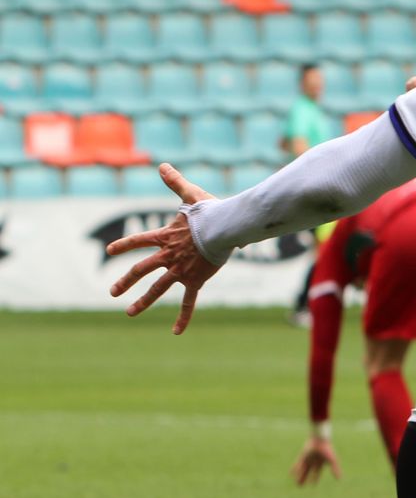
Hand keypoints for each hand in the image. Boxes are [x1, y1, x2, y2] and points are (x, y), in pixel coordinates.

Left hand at [105, 164, 220, 333]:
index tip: (109, 250)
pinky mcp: (195, 280)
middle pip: (140, 270)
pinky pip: (188, 302)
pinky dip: (182, 318)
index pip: (137, 240)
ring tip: (129, 312)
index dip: (123, 244)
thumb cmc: (211, 210)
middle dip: (125, 281)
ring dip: (142, 302)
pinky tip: (175, 332)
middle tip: (112, 292)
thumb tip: (162, 165)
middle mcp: (167, 256)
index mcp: (165, 236)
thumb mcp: (190, 195)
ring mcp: (180, 270)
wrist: (224, 227)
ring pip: (157, 289)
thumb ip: (175, 182)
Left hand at [291, 436, 342, 484]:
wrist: (320, 440)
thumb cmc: (327, 450)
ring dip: (300, 476)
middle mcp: (313, 461)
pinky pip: (298, 463)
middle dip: (305, 478)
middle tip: (300, 486)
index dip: (315, 479)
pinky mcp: (303, 455)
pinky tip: (291, 474)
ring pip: (303, 469)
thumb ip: (335, 469)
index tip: (313, 485)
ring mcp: (307, 458)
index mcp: (320, 463)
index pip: (317, 473)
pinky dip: (295, 468)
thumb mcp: (333, 461)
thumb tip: (340, 479)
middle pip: (308, 472)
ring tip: (297, 483)